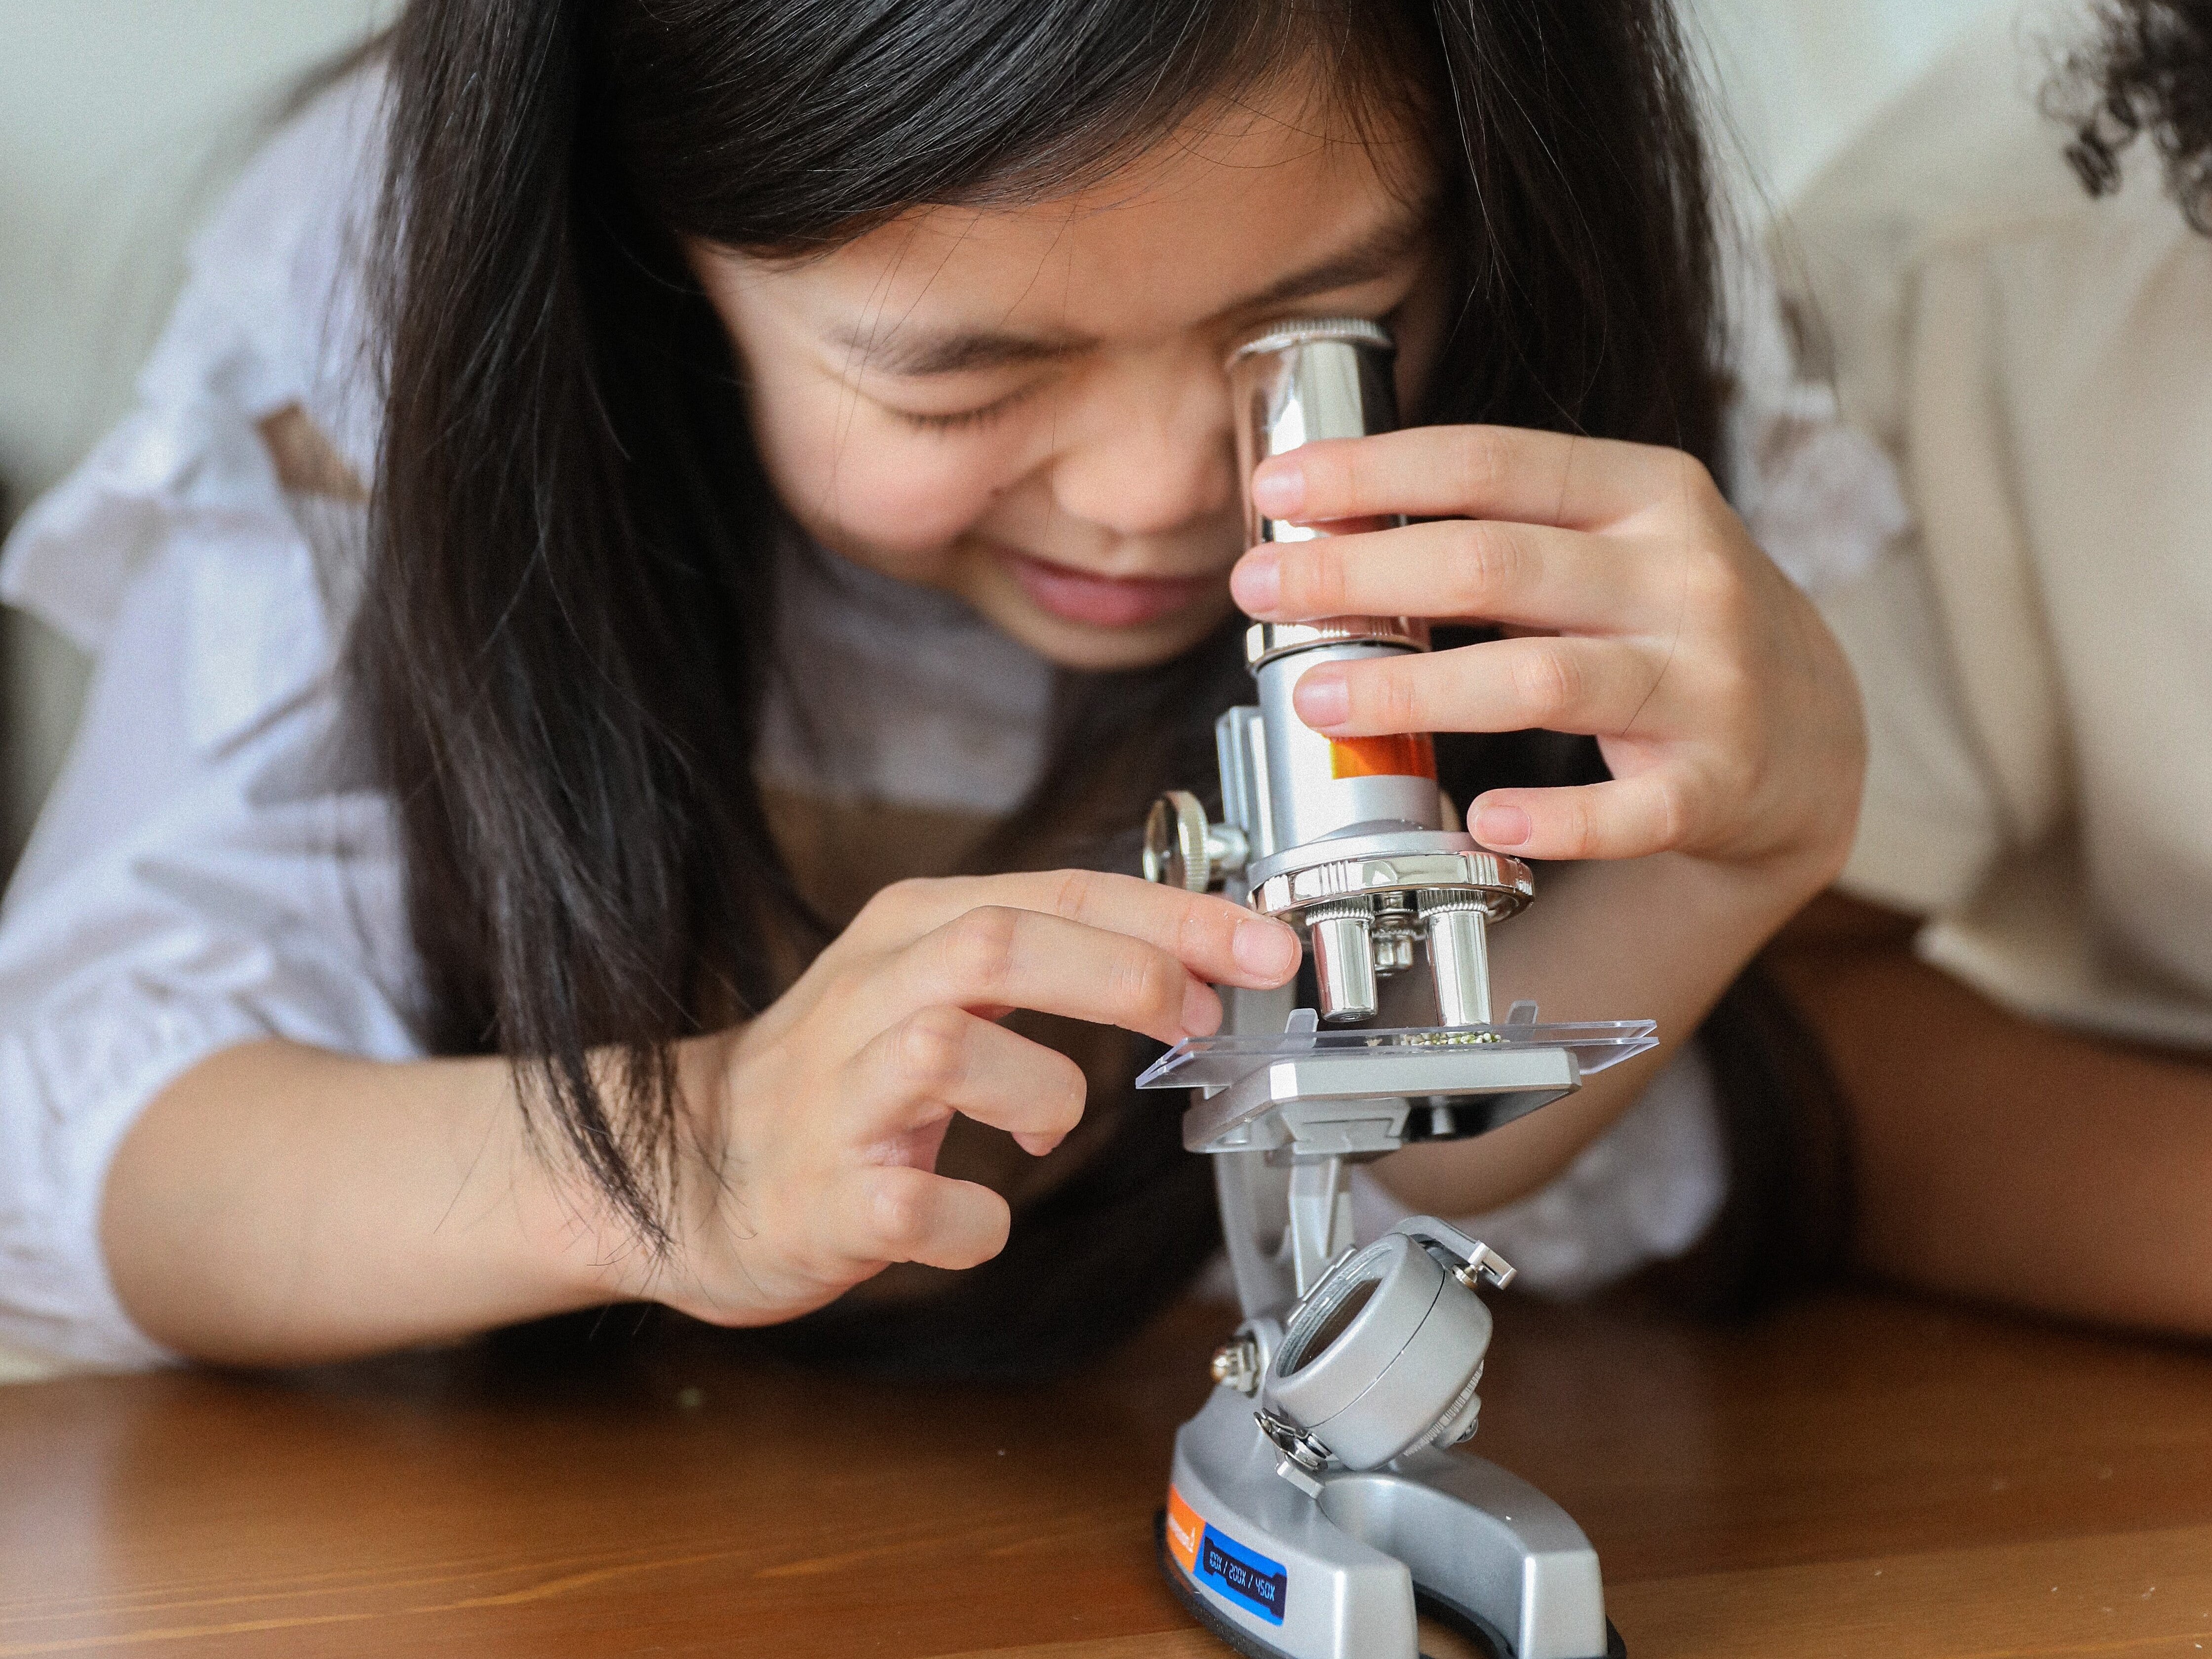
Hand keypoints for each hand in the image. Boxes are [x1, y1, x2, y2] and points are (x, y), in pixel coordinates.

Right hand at [635, 871, 1300, 1325]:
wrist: (691, 1169)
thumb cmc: (837, 1080)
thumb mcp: (933, 985)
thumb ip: (1046, 963)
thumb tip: (1188, 971)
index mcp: (911, 930)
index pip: (1060, 892)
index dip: (1177, 917)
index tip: (1267, 947)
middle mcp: (871, 993)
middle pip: (1001, 943)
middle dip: (1123, 971)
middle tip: (1199, 1016)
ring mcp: (840, 1093)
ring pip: (952, 1049)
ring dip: (1041, 1091)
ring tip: (1044, 1127)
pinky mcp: (826, 1193)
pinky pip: (920, 1204)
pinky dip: (974, 1220)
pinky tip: (974, 1218)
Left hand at [1229, 426, 1863, 877]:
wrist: (1815, 732)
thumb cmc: (1669, 621)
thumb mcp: (1608, 541)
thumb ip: (1496, 526)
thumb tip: (1330, 524)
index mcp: (1648, 492)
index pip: (1489, 463)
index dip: (1373, 473)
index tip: (1275, 494)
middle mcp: (1684, 575)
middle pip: (1494, 565)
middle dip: (1359, 576)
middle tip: (1260, 594)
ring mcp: (1708, 681)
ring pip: (1541, 679)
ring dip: (1413, 689)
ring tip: (1317, 699)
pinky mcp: (1717, 782)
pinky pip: (1629, 811)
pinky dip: (1554, 821)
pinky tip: (1483, 820)